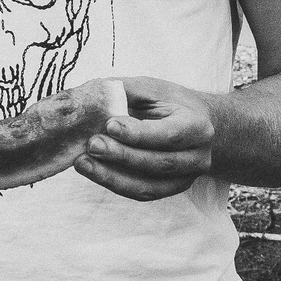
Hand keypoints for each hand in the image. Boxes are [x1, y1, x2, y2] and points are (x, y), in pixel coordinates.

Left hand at [74, 75, 217, 200]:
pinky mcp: (169, 189)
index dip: (139, 133)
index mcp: (198, 126)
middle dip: (122, 155)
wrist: (192, 122)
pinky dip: (114, 183)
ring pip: (148, 185)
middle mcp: (198, 157)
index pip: (170, 135)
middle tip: (92, 144)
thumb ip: (124, 91)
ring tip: (83, 162)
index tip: (110, 125)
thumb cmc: (167, 102)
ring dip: (111, 175)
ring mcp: (186, 178)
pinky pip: (141, 193)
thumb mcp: (150, 88)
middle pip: (159, 163)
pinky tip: (91, 170)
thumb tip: (88, 98)